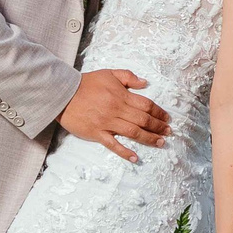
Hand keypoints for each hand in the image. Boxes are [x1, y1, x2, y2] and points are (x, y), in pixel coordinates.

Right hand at [56, 68, 170, 162]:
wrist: (63, 93)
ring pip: (133, 132)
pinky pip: (113, 144)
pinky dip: (125, 152)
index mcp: (121, 95)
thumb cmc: (86, 83)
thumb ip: (128, 77)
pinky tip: (135, 158)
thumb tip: (145, 83)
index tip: (167, 118)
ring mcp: (107, 123)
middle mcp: (117, 110)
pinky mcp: (96, 133)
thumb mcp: (109, 73)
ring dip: (149, 139)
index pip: (146, 105)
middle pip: (143, 120)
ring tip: (161, 143)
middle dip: (158, 127)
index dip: (159, 112)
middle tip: (169, 132)